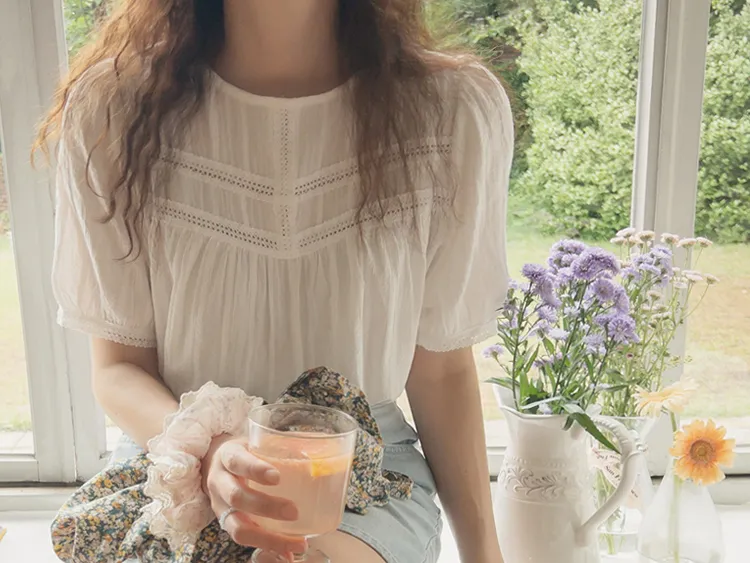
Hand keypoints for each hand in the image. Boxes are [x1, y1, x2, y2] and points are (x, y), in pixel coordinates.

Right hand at [201, 435, 306, 556]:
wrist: (215, 463)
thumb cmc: (246, 452)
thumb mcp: (257, 442)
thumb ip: (283, 446)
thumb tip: (320, 452)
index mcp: (227, 456)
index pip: (238, 461)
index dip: (255, 470)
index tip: (277, 477)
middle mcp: (219, 482)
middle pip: (237, 497)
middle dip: (266, 507)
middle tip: (294, 512)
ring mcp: (220, 506)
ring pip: (237, 527)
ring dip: (269, 538)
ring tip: (297, 542)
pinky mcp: (226, 523)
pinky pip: (244, 539)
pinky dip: (267, 546)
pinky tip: (287, 551)